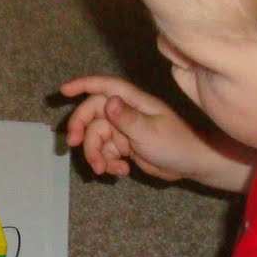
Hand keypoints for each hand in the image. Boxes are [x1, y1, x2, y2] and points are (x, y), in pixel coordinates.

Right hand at [59, 75, 222, 183]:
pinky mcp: (125, 146)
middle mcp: (125, 112)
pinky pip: (105, 152)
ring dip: (95, 154)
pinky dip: (108, 163)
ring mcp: (124, 130)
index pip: (104, 87)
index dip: (83, 85)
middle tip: (72, 146)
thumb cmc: (176, 144)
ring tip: (104, 170)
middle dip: (81, 130)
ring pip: (96, 138)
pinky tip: (121, 171)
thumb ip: (127, 118)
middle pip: (92, 115)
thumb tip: (107, 102)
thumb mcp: (150, 133)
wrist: (192, 165)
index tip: (63, 91)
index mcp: (133, 102)